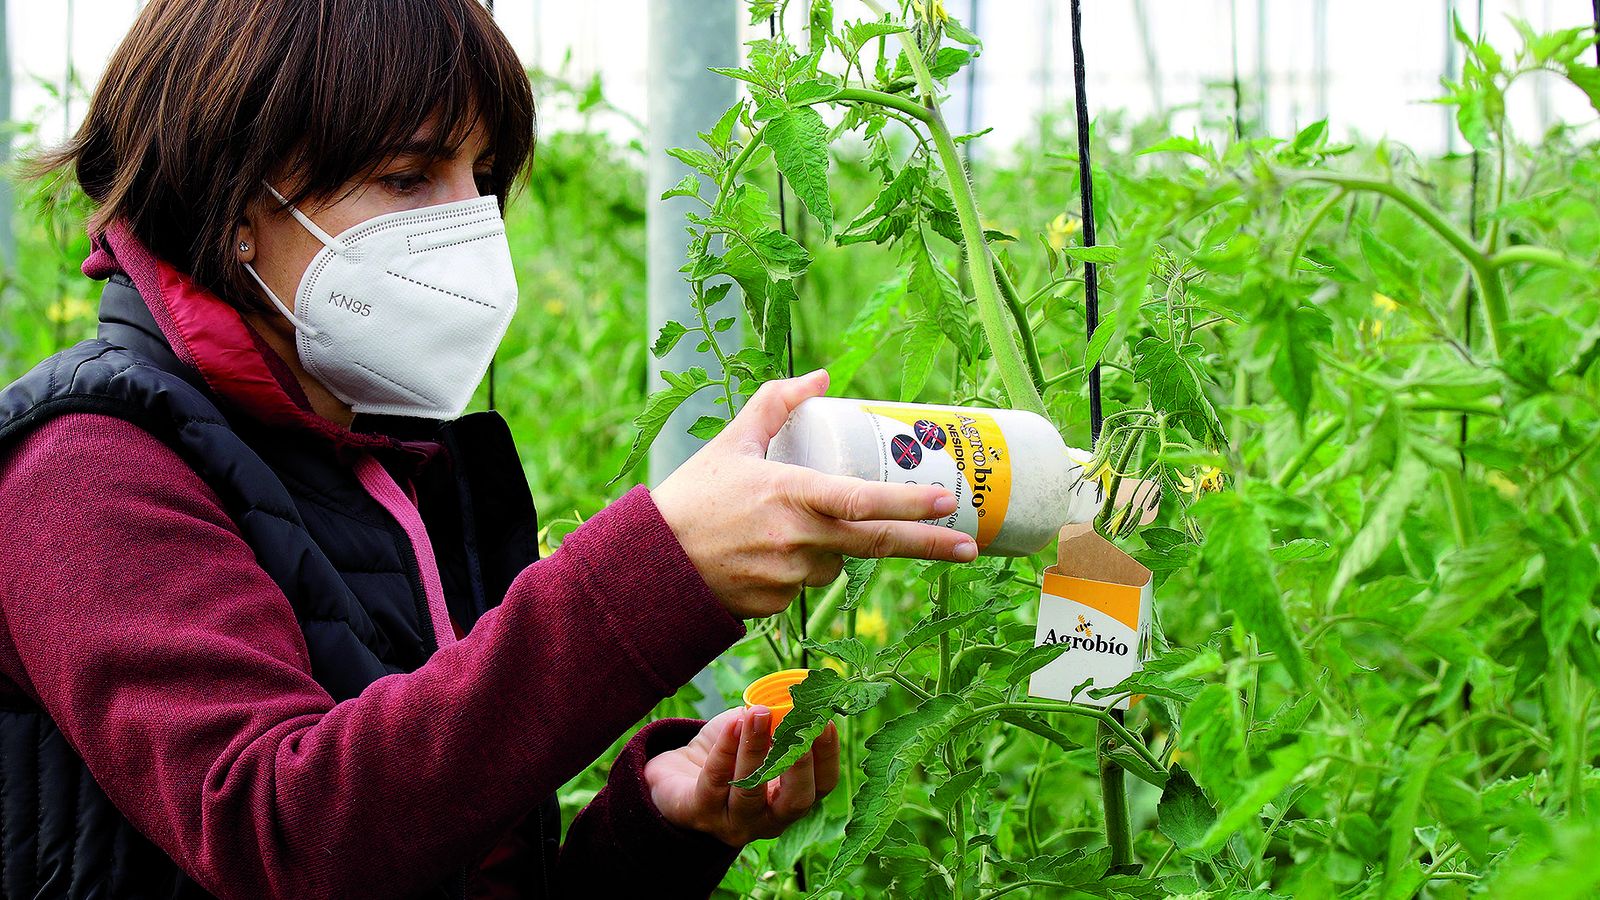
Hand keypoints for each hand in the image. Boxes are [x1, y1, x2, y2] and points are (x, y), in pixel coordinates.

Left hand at [645, 706, 839, 846]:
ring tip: (757, 714)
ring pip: (750, 791)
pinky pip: (715, 781)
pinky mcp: (701, 814)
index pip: (823, 785)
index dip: (828, 755)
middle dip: (800, 763)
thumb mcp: (758, 734)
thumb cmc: (728, 752)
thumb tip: (795, 696)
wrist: (678, 774)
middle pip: (796, 801)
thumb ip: (778, 720)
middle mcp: (769, 819)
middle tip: (797, 727)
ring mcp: (735, 822)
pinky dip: (726, 749)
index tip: (824, 720)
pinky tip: (732, 723)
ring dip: (756, 749)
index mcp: (791, 797)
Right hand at [651, 369, 977, 618]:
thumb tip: (822, 378)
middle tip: (969, 546)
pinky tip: (765, 553)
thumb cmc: (691, 497)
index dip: (909, 504)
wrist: (649, 563)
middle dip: (928, 545)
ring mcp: (787, 577)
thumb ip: (776, 404)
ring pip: (836, 561)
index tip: (946, 502)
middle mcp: (795, 539)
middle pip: (875, 543)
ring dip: (834, 545)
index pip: (862, 502)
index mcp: (788, 495)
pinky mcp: (776, 605)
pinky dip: (802, 565)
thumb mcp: (732, 441)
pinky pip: (807, 583)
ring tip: (786, 526)